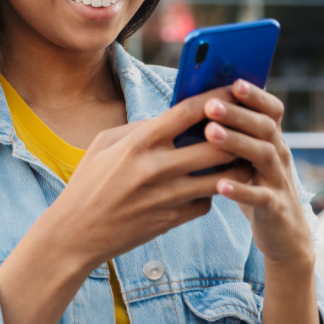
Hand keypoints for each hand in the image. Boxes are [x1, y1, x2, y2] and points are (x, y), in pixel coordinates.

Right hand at [46, 88, 253, 268]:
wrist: (76, 233)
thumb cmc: (88, 183)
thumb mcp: (104, 144)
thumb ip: (140, 128)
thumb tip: (172, 118)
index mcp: (138, 143)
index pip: (188, 112)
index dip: (217, 97)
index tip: (233, 90)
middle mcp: (156, 168)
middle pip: (218, 146)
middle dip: (237, 134)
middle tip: (247, 127)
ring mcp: (167, 197)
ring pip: (222, 178)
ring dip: (235, 166)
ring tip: (240, 156)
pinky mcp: (173, 220)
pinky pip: (206, 202)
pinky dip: (211, 193)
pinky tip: (208, 186)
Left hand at [201, 80, 314, 267]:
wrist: (284, 234)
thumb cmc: (254, 186)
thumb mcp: (246, 158)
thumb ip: (231, 134)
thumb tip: (195, 105)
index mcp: (270, 139)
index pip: (271, 110)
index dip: (256, 95)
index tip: (234, 81)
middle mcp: (278, 155)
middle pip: (264, 127)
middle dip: (237, 114)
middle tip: (210, 105)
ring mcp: (279, 180)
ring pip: (263, 155)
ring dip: (237, 142)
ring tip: (210, 134)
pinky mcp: (275, 207)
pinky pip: (260, 197)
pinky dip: (241, 190)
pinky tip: (220, 185)